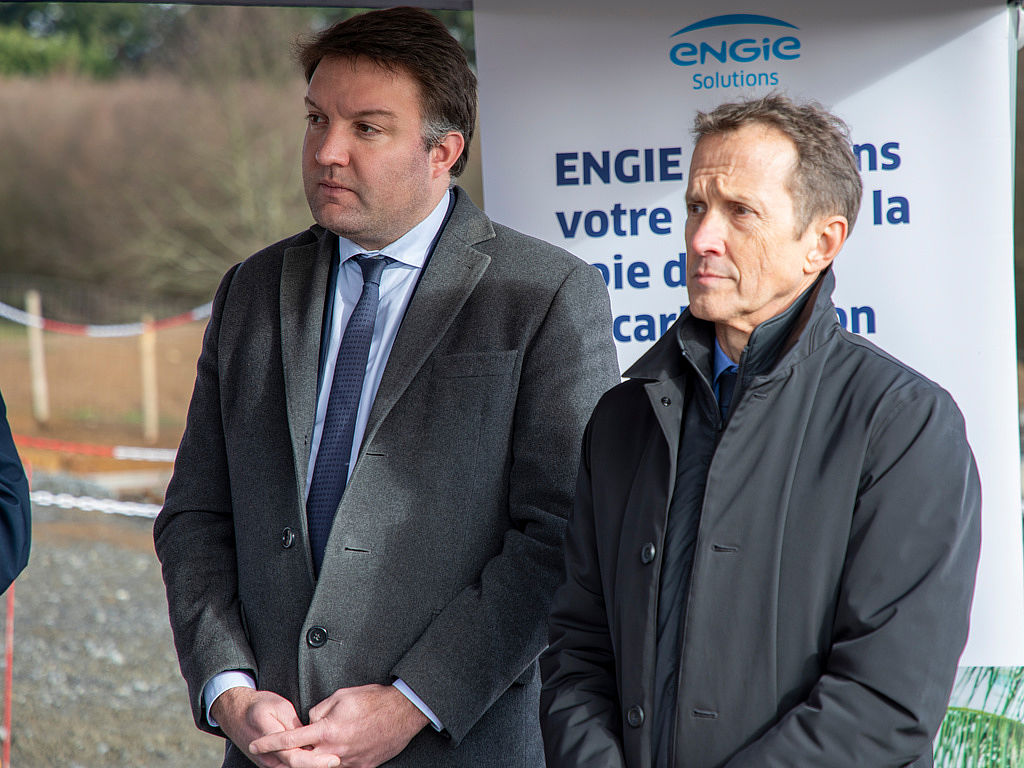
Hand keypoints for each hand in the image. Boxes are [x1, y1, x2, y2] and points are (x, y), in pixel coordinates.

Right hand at [212, 687, 339, 767]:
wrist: (235, 713)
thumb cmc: (258, 705)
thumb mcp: (279, 706)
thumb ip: (294, 724)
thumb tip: (310, 735)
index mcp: (270, 739)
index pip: (295, 757)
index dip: (316, 761)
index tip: (334, 759)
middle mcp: (268, 757)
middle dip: (318, 765)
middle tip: (339, 760)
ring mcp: (268, 763)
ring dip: (312, 765)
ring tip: (333, 760)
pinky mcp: (271, 764)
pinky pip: (289, 767)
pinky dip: (305, 764)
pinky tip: (320, 760)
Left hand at [249, 684, 428, 767]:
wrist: (404, 712)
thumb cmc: (373, 699)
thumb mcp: (342, 696)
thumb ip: (320, 710)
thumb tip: (311, 721)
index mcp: (328, 730)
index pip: (291, 739)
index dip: (270, 743)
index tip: (255, 744)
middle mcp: (335, 750)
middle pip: (304, 760)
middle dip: (292, 756)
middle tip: (287, 749)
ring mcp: (349, 762)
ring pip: (323, 765)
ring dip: (317, 757)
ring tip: (325, 743)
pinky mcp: (362, 767)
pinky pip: (341, 766)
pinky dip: (335, 759)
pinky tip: (342, 747)